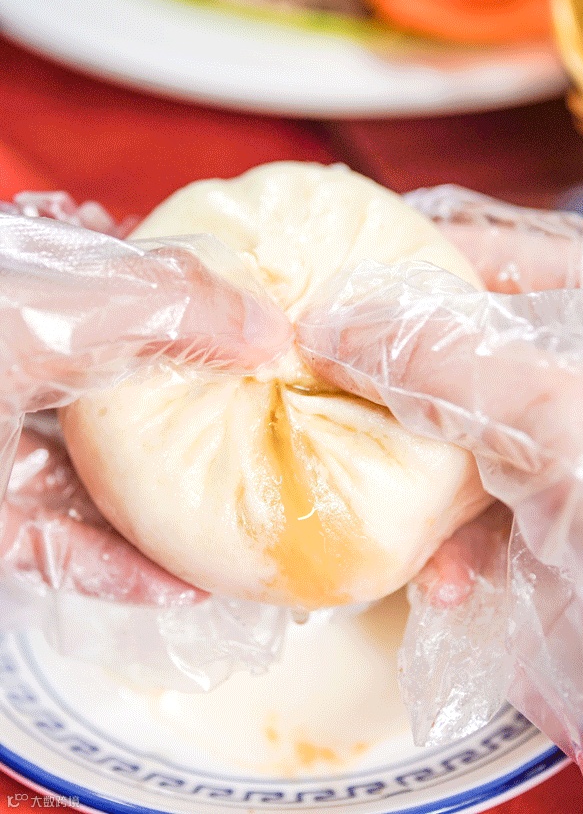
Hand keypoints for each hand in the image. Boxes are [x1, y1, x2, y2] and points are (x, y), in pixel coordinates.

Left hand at [0, 197, 292, 601]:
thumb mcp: (55, 304)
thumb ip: (166, 304)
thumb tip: (267, 324)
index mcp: (33, 290)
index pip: (134, 290)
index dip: (203, 310)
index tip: (266, 338)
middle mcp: (14, 366)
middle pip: (121, 395)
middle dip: (194, 415)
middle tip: (267, 434)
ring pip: (92, 481)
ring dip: (166, 508)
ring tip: (242, 521)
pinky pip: (59, 548)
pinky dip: (120, 568)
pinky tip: (183, 582)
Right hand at [296, 186, 582, 810]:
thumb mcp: (553, 415)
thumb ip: (438, 358)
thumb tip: (330, 320)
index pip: (485, 253)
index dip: (401, 261)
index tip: (324, 283)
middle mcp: (573, 372)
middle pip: (454, 351)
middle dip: (386, 385)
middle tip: (321, 392)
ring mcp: (560, 446)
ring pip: (453, 436)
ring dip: (411, 481)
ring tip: (376, 504)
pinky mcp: (549, 515)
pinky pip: (477, 511)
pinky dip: (451, 547)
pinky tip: (445, 581)